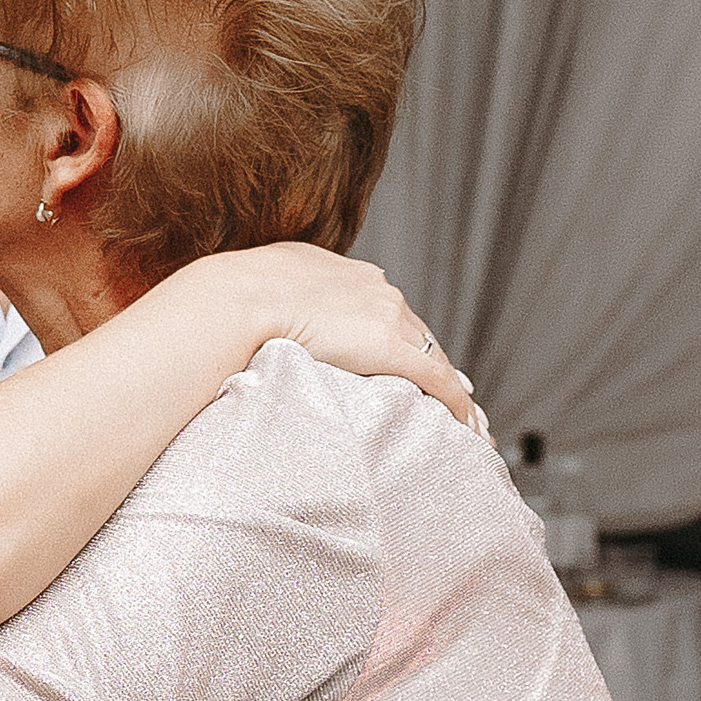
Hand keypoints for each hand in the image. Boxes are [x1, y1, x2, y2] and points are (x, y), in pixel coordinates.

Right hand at [201, 243, 477, 425]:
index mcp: (345, 274)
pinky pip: (436, 379)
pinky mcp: (389, 346)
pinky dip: (455, 403)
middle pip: (419, 335)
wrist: (235, 301)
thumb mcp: (258, 290)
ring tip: (470, 422)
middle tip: (457, 394)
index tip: (414, 358)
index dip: (404, 341)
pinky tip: (467, 427)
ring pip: (435, 358)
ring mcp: (386, 316)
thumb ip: (276, 305)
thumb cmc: (230, 301)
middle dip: (437, 365)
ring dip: (453, 390)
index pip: (387, 313)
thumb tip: (259, 324)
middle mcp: (375, 289)